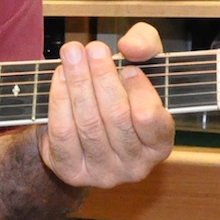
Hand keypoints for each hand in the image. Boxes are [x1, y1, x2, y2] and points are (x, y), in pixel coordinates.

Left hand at [38, 22, 173, 188]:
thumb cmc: (116, 91)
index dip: (139, 91)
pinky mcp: (72, 171)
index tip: (126, 66)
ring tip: (72, 54)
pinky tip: (59, 76)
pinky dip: (59, 101)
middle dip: (101, 78)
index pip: (151, 119)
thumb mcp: (139, 62)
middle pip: (116, 118)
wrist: (76, 126)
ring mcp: (103, 173)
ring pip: (88, 124)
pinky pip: (62, 133)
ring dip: (78, 84)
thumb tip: (132, 46)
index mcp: (159, 145)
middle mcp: (136, 166)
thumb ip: (145, 45)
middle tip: (91, 48)